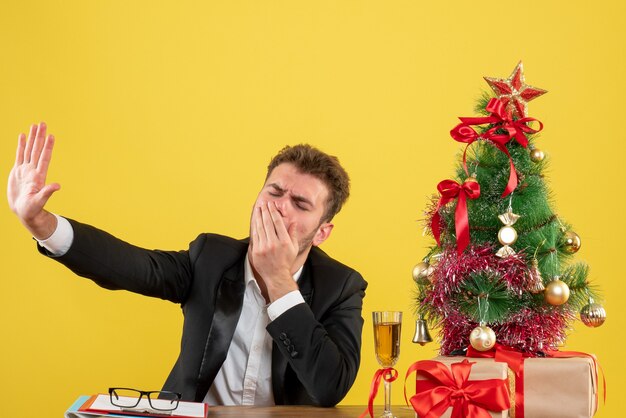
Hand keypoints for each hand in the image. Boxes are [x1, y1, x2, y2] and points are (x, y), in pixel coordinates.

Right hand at [7, 122, 59, 238]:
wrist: (24, 212)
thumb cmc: (32, 209)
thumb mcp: (39, 201)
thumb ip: (47, 193)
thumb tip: (57, 186)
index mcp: (39, 176)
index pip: (44, 158)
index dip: (47, 147)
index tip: (51, 135)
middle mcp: (33, 170)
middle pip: (37, 149)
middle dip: (40, 136)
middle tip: (43, 123)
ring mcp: (26, 170)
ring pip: (29, 150)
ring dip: (32, 138)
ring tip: (35, 125)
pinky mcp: (17, 171)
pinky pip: (20, 155)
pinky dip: (21, 145)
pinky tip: (23, 136)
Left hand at [249, 201, 298, 301]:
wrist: (276, 276)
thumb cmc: (286, 261)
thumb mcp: (294, 247)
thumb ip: (293, 234)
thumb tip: (294, 221)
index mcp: (284, 242)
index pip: (277, 222)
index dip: (274, 212)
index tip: (271, 204)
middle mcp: (273, 243)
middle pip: (267, 223)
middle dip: (265, 211)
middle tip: (263, 203)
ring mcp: (264, 247)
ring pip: (260, 227)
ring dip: (258, 216)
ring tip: (258, 209)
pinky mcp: (256, 251)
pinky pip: (254, 236)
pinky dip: (254, 226)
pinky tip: (254, 220)